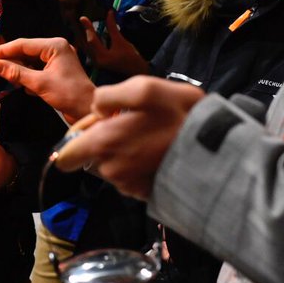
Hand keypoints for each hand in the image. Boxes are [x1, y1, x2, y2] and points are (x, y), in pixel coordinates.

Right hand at [0, 37, 94, 122]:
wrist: (89, 111)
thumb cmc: (69, 95)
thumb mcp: (39, 84)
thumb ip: (15, 73)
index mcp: (54, 46)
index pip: (21, 45)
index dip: (0, 52)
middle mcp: (54, 49)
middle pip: (23, 53)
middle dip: (6, 63)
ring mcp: (55, 61)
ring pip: (27, 63)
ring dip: (16, 73)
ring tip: (4, 82)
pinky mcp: (54, 72)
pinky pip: (34, 71)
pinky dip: (26, 79)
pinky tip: (26, 89)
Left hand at [56, 76, 204, 199]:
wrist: (218, 150)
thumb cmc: (180, 115)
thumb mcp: (144, 88)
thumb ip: (108, 96)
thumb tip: (96, 109)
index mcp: (104, 144)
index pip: (65, 157)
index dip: (77, 138)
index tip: (100, 125)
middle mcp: (111, 170)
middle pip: (91, 159)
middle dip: (105, 142)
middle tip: (134, 126)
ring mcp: (128, 186)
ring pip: (113, 167)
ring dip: (124, 153)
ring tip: (152, 138)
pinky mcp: (145, 194)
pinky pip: (131, 178)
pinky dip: (139, 166)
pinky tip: (159, 154)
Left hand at [80, 12, 149, 78]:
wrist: (136, 74)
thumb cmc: (132, 60)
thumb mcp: (121, 42)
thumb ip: (113, 28)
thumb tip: (109, 14)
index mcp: (102, 57)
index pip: (92, 40)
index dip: (88, 27)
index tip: (82, 18)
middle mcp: (96, 62)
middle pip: (85, 44)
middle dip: (79, 32)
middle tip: (74, 21)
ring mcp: (96, 64)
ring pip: (86, 48)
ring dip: (82, 37)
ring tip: (77, 27)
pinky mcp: (97, 64)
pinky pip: (89, 51)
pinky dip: (87, 43)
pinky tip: (85, 37)